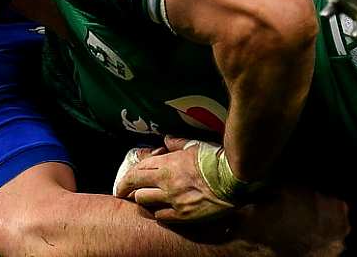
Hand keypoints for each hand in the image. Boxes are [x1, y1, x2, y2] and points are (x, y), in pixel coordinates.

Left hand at [114, 136, 233, 222]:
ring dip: (144, 199)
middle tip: (125, 192)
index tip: (122, 182)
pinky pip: (161, 216)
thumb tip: (166, 140)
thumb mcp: (193, 145)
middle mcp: (165, 183)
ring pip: (145, 202)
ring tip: (146, 198)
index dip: (125, 178)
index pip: (136, 172)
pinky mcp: (183, 215)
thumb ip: (176, 144)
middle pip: (135, 188)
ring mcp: (173, 200)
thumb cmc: (214, 159)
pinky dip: (158, 212)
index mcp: (166, 165)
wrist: (233, 178)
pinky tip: (162, 209)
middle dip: (128, 190)